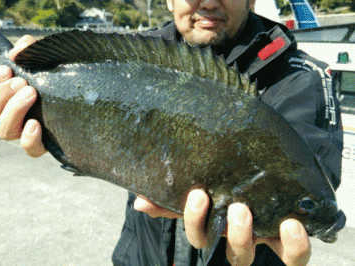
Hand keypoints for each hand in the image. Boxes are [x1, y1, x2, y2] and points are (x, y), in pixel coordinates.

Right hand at [0, 35, 46, 156]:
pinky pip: (30, 149)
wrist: (83, 95)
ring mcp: (24, 131)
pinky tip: (36, 124)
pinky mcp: (43, 143)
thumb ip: (30, 49)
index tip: (7, 70)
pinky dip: (29, 139)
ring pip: (3, 131)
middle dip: (0, 95)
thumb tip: (20, 48)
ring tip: (31, 93)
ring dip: (13, 110)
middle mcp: (9, 116)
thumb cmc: (56, 74)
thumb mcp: (43, 57)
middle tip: (21, 82)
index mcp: (3, 97)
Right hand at [134, 190, 310, 265]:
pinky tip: (291, 223)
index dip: (195, 220)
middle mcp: (238, 240)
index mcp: (216, 227)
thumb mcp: (203, 187)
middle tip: (235, 207)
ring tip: (250, 211)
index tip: (198, 194)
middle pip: (230, 252)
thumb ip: (170, 197)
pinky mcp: (290, 244)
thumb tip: (139, 202)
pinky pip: (295, 257)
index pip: (199, 235)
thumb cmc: (229, 185)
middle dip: (231, 233)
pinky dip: (295, 245)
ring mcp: (264, 242)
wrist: (272, 177)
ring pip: (252, 257)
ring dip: (249, 238)